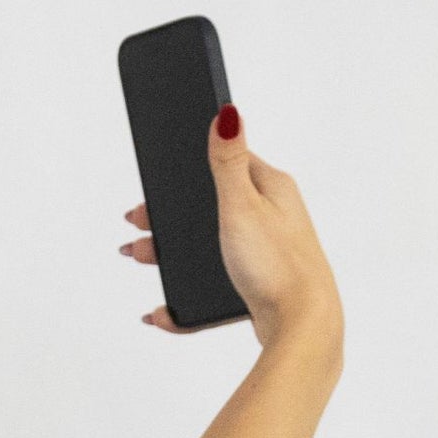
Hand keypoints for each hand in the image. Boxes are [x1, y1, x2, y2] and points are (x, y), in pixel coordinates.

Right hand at [120, 105, 342, 352]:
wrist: (299, 324)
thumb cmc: (276, 264)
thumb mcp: (242, 206)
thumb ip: (228, 161)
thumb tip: (227, 113)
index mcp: (271, 188)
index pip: (226, 164)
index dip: (188, 173)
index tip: (157, 185)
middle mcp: (271, 215)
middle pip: (209, 208)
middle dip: (170, 220)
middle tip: (138, 226)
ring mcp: (264, 250)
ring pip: (207, 247)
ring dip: (170, 256)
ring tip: (142, 259)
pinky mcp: (258, 284)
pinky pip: (212, 285)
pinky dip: (185, 298)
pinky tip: (165, 309)